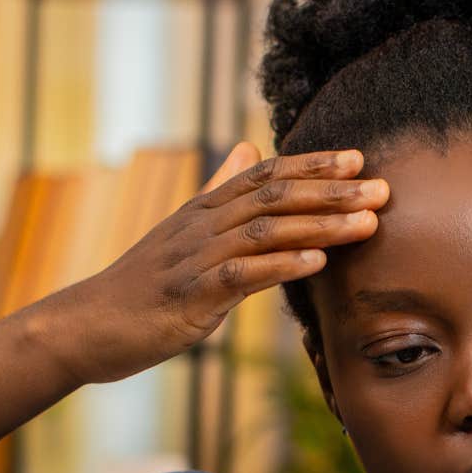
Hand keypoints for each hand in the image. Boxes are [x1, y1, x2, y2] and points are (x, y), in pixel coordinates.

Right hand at [40, 141, 387, 384]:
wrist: (87, 325)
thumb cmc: (142, 285)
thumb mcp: (184, 230)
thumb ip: (222, 191)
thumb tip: (249, 147)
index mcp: (205, 208)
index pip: (266, 174)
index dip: (313, 165)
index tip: (359, 159)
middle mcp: (203, 224)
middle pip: (275, 196)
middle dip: (333, 192)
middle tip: (384, 189)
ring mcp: (196, 257)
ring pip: (267, 230)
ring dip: (322, 225)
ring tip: (368, 223)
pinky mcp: (191, 294)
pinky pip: (243, 275)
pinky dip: (282, 265)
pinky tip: (317, 262)